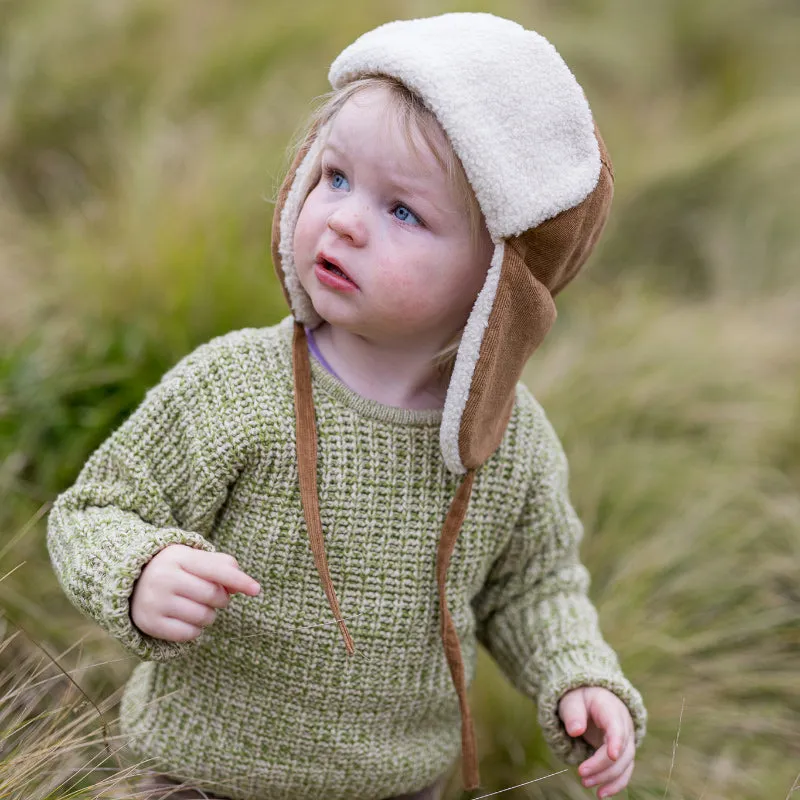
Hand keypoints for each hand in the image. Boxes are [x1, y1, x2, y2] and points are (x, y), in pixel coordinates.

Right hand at [130, 544, 260, 641]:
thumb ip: (223, 567)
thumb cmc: (176, 569)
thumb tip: (246, 585)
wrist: (132, 583)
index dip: (240, 580)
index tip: (257, 589)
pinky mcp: (149, 623)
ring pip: (204, 617)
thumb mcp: (195, 559)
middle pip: (214, 595)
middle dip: (222, 599)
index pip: (217, 570)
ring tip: (198, 606)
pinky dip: (195, 630)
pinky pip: (189, 635)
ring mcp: (154, 601)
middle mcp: (164, 578)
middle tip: (214, 596)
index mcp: (178, 557)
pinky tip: (186, 618)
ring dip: (209, 615)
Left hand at [558, 686, 635, 798]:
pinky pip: (625, 771)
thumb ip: (573, 714)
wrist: (592, 699)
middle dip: (603, 765)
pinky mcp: (623, 753)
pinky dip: (615, 784)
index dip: (616, 741)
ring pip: (625, 764)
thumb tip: (575, 731)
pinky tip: (601, 793)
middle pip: (622, 750)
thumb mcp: (572, 700)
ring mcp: (626, 740)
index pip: (617, 726)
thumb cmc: (580, 699)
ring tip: (586, 784)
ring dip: (608, 777)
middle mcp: (624, 726)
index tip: (611, 755)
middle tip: (581, 774)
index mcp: (611, 708)